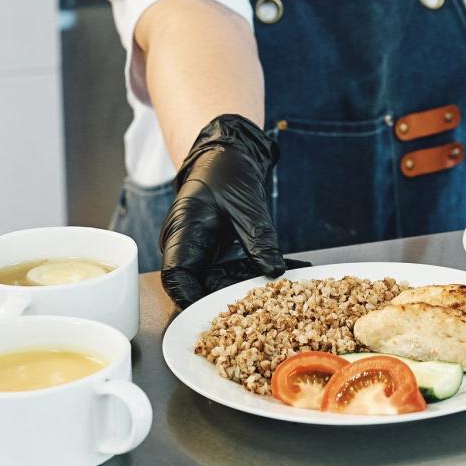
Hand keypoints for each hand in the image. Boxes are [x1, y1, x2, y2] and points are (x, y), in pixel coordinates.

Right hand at [159, 114, 287, 306]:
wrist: (229, 153)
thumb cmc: (226, 170)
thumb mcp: (245, 204)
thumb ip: (258, 238)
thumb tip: (274, 270)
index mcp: (182, 232)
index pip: (175, 276)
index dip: (189, 298)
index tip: (211, 312)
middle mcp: (188, 246)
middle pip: (201, 285)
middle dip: (232, 298)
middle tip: (264, 307)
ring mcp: (204, 251)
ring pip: (223, 281)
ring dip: (252, 287)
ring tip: (288, 293)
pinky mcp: (220, 251)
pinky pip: (238, 269)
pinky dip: (261, 272)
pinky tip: (290, 273)